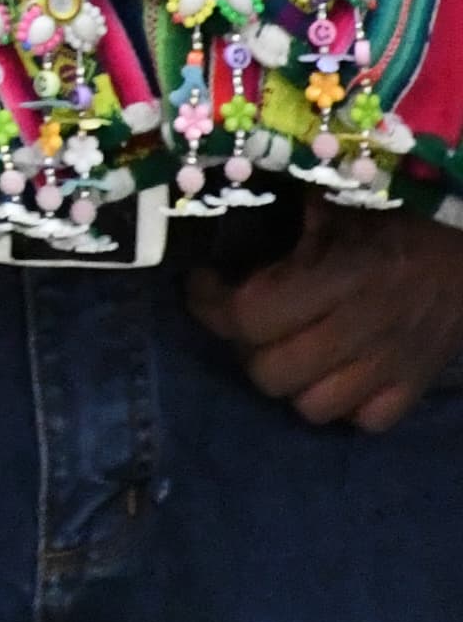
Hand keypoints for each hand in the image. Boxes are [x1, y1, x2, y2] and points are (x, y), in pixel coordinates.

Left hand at [190, 198, 462, 429]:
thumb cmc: (393, 212)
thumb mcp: (331, 200)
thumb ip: (279, 217)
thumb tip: (216, 211)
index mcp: (340, 276)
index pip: (250, 318)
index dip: (210, 305)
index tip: (204, 283)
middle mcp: (364, 328)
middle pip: (271, 373)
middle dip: (244, 347)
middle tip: (246, 320)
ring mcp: (394, 364)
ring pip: (313, 407)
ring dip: (290, 381)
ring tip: (286, 348)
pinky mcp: (418, 383)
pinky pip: (367, 421)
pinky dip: (343, 404)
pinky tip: (334, 372)